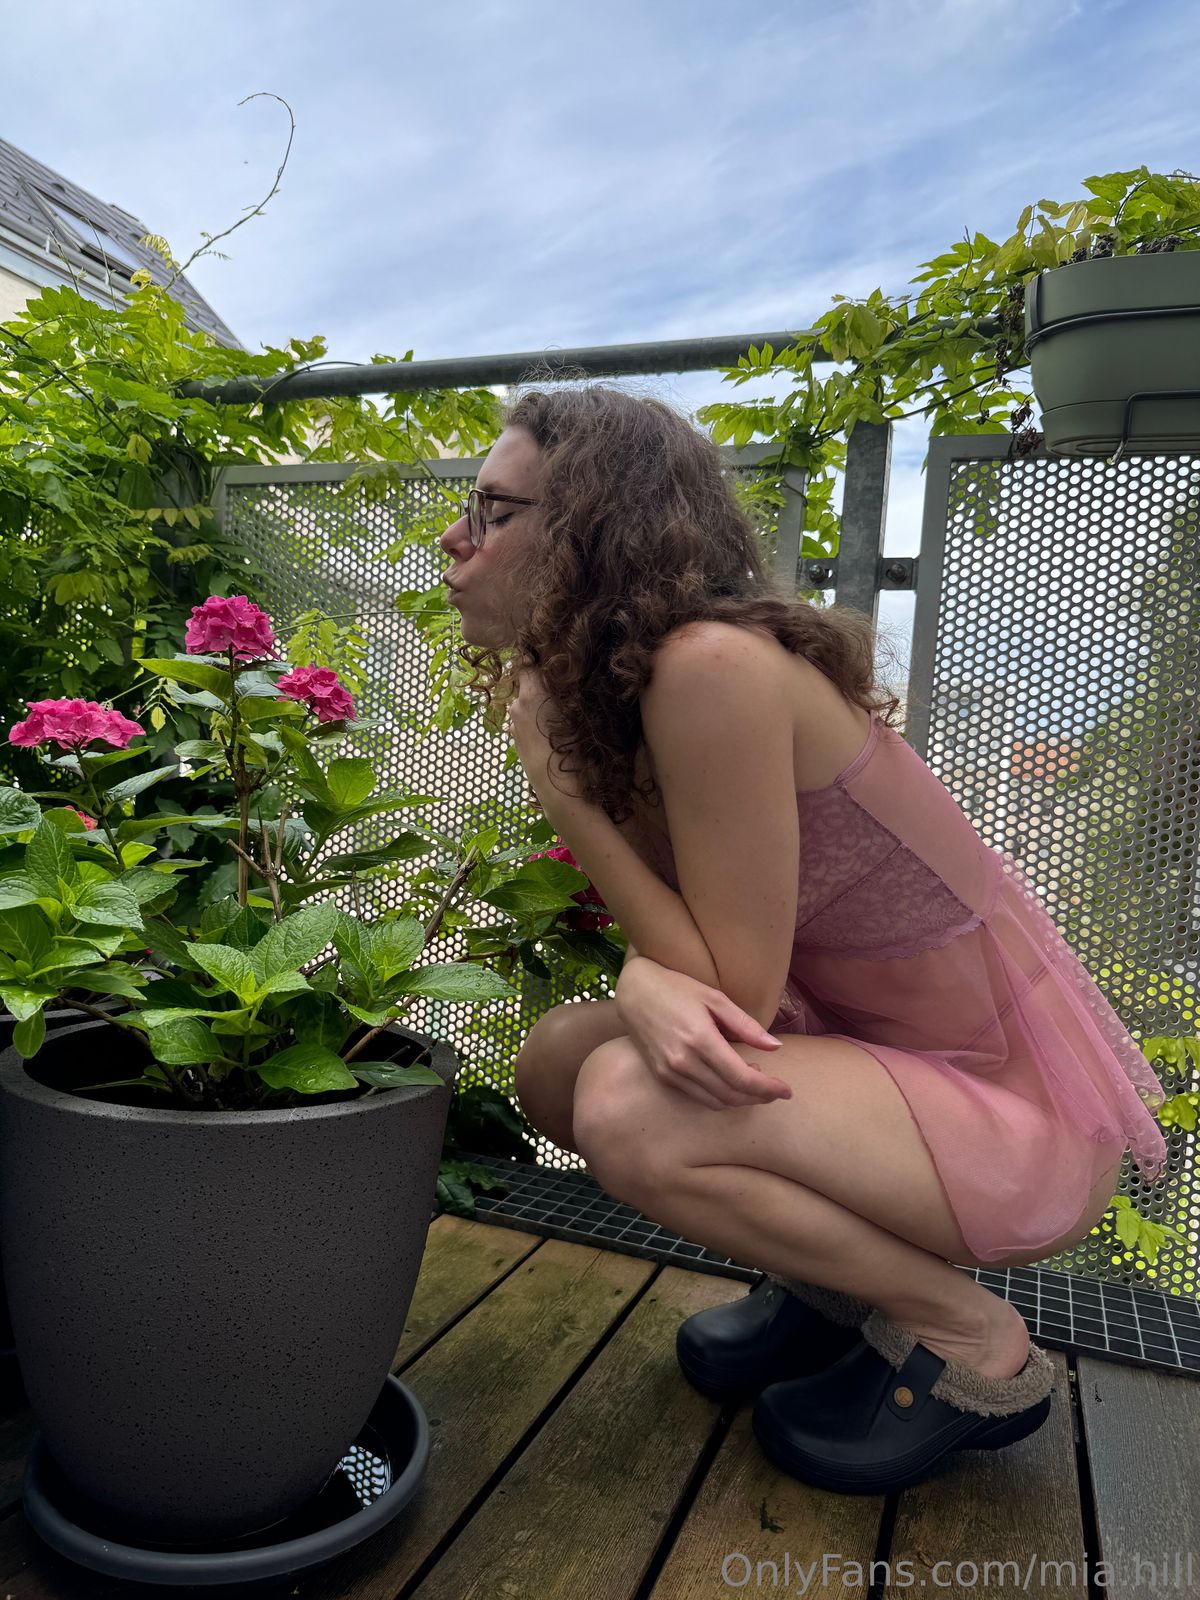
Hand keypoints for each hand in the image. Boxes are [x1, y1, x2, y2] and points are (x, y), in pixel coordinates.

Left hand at [507, 666, 578, 797]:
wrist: (560, 792)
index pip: (528, 663)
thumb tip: (565, 672)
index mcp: (531, 695)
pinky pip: (525, 721)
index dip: (540, 660)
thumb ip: (566, 689)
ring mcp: (514, 726)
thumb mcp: (577, 713)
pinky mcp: (516, 742)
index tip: (554, 661)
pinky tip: (553, 732)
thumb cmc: (575, 751)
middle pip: (526, 683)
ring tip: (561, 714)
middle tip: (563, 688)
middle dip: (541, 683)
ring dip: (539, 704)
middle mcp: (517, 707)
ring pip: (526, 704)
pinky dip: (536, 720)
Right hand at [615, 957, 792, 1110]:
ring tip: (756, 1085)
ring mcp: (670, 1072)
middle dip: (759, 1097)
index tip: (786, 1090)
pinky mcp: (662, 1076)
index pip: (742, 1078)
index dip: (768, 1088)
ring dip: (741, 1100)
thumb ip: (745, 1025)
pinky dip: (720, 1097)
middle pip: (731, 1095)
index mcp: (700, 1039)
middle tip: (776, 1090)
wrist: (634, 992)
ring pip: (715, 1101)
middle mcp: (683, 1061)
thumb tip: (775, 1047)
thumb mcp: (714, 998)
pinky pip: (698, 1097)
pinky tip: (730, 1083)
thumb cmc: (677, 988)